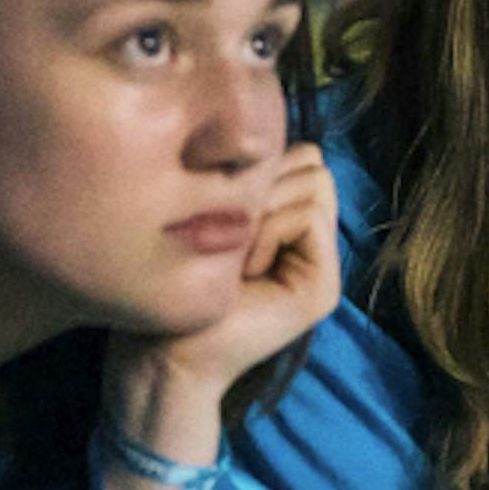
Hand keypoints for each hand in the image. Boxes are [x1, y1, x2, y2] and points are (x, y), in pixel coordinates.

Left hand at [131, 144, 337, 409]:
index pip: (302, 155)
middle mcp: (314, 243)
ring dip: (263, 209)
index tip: (218, 211)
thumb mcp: (213, 213)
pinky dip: (268, 231)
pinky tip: (244, 271)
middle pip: (311, 162)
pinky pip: (307, 215)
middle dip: (263, 184)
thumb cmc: (173, 282)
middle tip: (227, 235)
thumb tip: (264, 135)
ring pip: (314, 181)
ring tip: (234, 255)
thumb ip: (249, 179)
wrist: (165, 354)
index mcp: (288, 223)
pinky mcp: (323, 288)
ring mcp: (323, 266)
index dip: (260, 168)